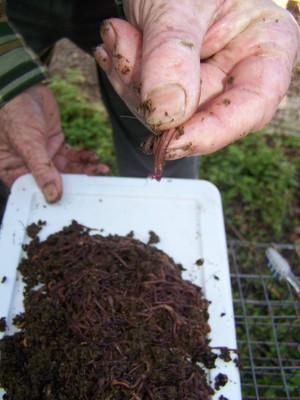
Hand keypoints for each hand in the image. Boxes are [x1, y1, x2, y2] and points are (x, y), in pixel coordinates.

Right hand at [0, 84, 108, 201]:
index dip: (50, 198)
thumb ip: (42, 170)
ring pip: (66, 170)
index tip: (71, 202)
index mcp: (12, 169)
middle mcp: (28, 165)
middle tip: (94, 186)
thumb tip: (53, 196)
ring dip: (84, 170)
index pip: (32, 191)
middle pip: (53, 182)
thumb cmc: (14, 113)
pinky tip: (94, 158)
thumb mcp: (27, 144)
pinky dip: (83, 157)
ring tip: (100, 170)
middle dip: (75, 183)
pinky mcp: (55, 145)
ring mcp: (43, 155)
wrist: (24, 87)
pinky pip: (71, 156)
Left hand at [96, 0, 299, 160]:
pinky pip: (149, 101)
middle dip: (152, 95)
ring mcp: (205, 79)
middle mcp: (238, 70)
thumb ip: (172, 54)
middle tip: (121, 53)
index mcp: (265, 46)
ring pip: (168, 114)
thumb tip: (166, 116)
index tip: (170, 142)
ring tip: (116, 39)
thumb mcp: (178, 1)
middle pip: (200, 114)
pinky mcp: (176, 85)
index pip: (252, 106)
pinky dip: (126, 77)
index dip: (212, 132)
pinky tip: (116, 45)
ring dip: (131, 82)